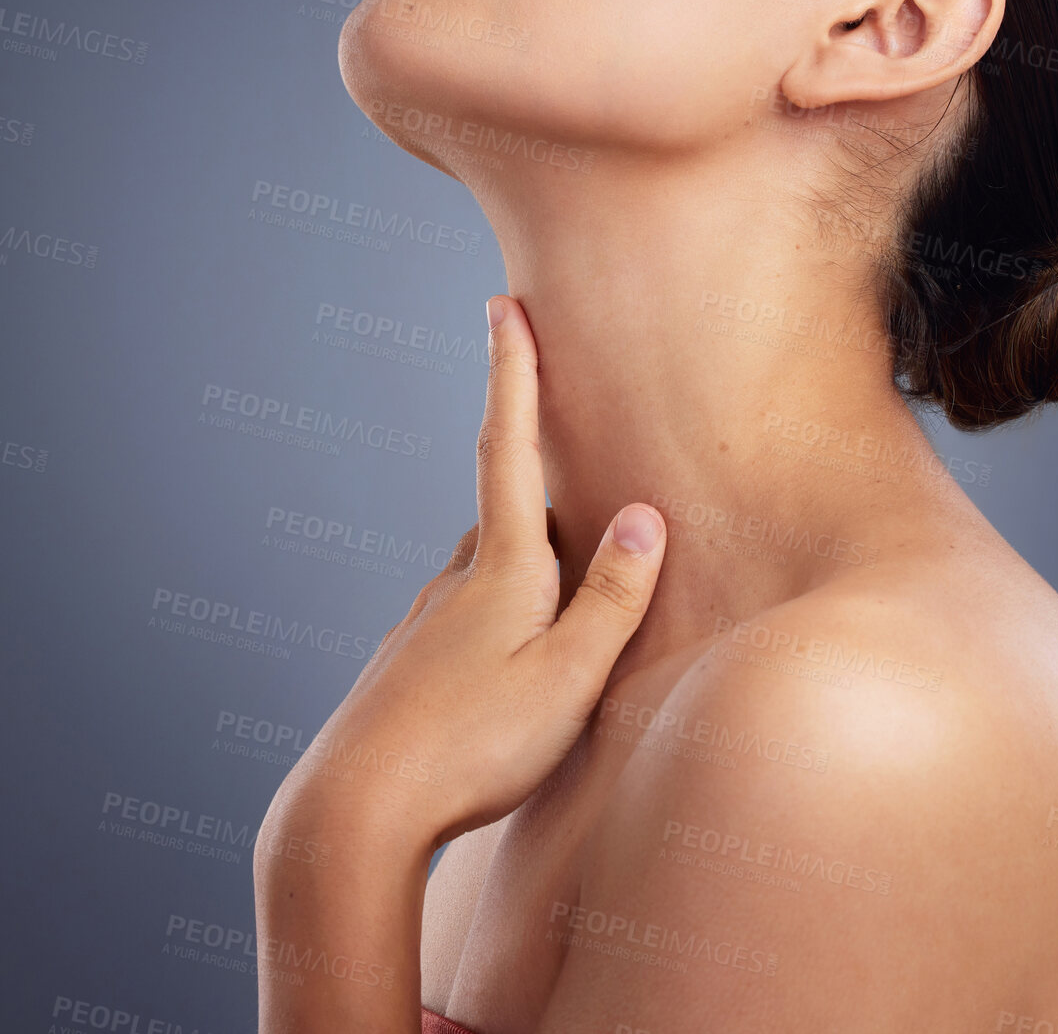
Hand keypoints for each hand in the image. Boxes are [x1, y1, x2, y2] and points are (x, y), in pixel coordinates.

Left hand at [264, 294, 667, 857]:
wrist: (352, 814)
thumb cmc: (473, 747)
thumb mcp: (569, 676)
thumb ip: (612, 595)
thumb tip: (642, 512)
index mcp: (501, 568)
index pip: (507, 445)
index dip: (510, 371)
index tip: (503, 305)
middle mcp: (457, 580)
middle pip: (505, 507)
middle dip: (537, 475)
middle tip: (572, 459)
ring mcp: (427, 623)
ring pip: (487, 565)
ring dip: (528, 555)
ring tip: (567, 579)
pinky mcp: (411, 665)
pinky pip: (468, 615)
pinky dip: (501, 610)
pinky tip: (511, 659)